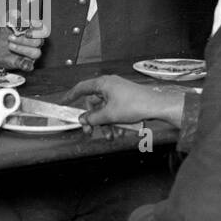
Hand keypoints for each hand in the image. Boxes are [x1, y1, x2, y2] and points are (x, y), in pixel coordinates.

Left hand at [0, 18, 48, 71]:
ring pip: (36, 53)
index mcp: (33, 32)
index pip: (44, 29)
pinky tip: (17, 59)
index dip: (39, 26)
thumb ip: (10, 17)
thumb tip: (16, 13)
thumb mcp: (3, 24)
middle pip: (40, 41)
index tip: (29, 23)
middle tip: (12, 36)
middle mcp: (35, 43)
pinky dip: (24, 63)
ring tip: (9, 45)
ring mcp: (31, 54)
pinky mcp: (26, 64)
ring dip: (21, 48)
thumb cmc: (2, 36)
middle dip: (26, 39)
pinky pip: (30, 66)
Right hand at [64, 75, 178, 131]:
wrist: (157, 106)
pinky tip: (119, 132)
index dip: (71, 96)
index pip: (81, 88)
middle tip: (90, 132)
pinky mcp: (127, 99)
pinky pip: (115, 111)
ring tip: (110, 136)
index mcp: (103, 84)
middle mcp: (110, 85)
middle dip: (93, 120)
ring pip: (105, 110)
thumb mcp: (109, 115)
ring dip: (106, 124)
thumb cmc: (134, 105)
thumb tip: (83, 119)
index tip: (64, 103)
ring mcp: (119, 92)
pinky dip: (115, 121)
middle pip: (94, 103)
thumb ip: (93, 118)